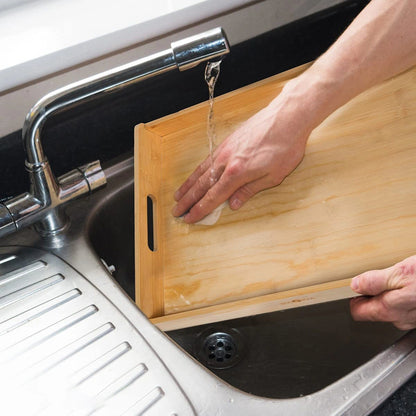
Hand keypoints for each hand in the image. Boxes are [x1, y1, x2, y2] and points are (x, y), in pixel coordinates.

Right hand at [171, 92, 311, 222]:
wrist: (288, 117)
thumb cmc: (286, 146)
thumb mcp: (273, 176)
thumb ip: (250, 190)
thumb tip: (234, 204)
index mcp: (237, 173)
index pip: (213, 196)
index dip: (200, 209)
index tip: (189, 218)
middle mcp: (226, 161)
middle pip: (201, 185)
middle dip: (188, 200)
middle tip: (176, 211)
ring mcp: (224, 150)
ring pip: (200, 172)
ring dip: (188, 186)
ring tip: (178, 195)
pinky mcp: (227, 141)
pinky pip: (207, 160)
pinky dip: (197, 171)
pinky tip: (194, 176)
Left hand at [350, 255, 415, 329]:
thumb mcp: (401, 273)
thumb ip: (376, 281)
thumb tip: (355, 285)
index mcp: (388, 309)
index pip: (357, 312)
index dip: (353, 299)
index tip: (352, 287)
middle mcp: (400, 319)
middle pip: (372, 311)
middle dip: (369, 296)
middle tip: (374, 279)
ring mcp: (412, 320)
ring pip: (390, 310)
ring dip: (387, 296)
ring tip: (392, 281)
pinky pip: (404, 309)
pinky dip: (401, 298)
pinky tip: (406, 286)